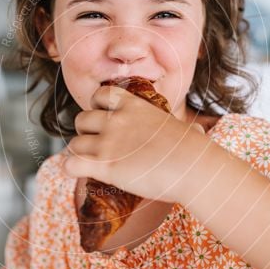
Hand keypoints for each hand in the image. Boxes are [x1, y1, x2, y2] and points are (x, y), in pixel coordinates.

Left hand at [63, 85, 209, 203]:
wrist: (193, 167)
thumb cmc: (194, 151)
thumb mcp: (185, 129)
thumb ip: (182, 128)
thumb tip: (198, 133)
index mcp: (134, 106)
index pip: (101, 95)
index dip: (97, 107)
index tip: (104, 119)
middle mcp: (117, 120)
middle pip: (81, 119)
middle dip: (85, 131)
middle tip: (95, 145)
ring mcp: (109, 142)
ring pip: (75, 142)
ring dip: (80, 153)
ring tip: (91, 163)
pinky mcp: (105, 165)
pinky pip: (71, 163)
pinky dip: (71, 168)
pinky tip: (82, 173)